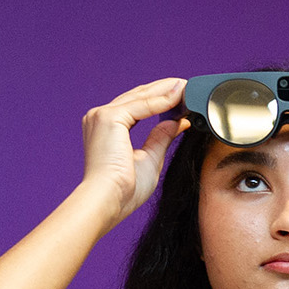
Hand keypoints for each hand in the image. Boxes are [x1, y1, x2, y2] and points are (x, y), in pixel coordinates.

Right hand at [79, 78, 187, 226]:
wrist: (108, 200)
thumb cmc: (124, 190)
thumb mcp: (150, 158)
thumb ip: (162, 137)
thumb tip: (178, 122)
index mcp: (105, 129)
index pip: (136, 106)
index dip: (161, 100)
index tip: (183, 99)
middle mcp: (99, 118)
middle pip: (138, 97)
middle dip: (164, 90)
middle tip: (188, 87)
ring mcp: (101, 116)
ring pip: (141, 97)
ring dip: (166, 91)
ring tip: (187, 87)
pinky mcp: (108, 118)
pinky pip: (142, 104)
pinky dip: (162, 100)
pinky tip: (179, 96)